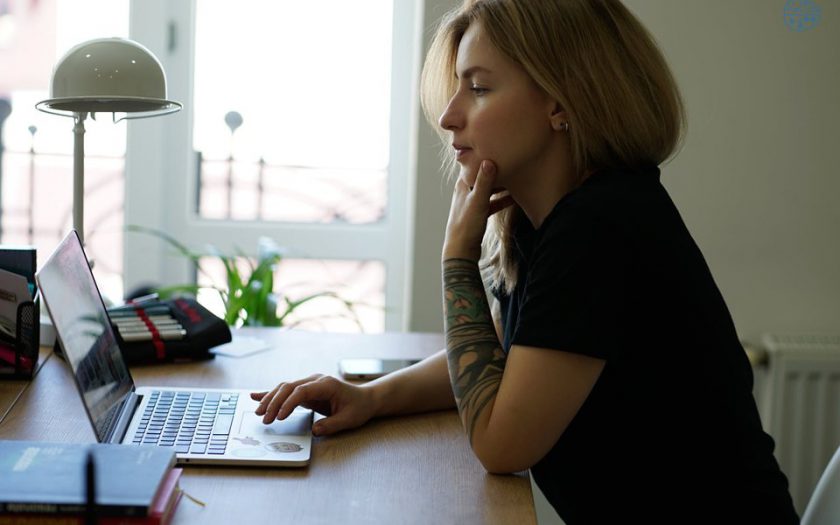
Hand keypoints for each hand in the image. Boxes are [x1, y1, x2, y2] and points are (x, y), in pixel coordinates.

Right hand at [251, 374, 376, 435]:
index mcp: (326, 384)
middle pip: (289, 387)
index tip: (280, 417)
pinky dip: (271, 394)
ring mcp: (309, 384)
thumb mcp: (349, 419)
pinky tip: (256, 396)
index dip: (288, 403)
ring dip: (270, 399)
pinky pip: (286, 391)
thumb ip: (331, 425)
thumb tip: (314, 431)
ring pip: (284, 388)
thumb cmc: (358, 408)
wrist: (365, 399)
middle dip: (274, 402)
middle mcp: (315, 380)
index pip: (302, 391)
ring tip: (259, 412)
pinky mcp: (306, 390)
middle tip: (265, 419)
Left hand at [443, 160, 514, 261]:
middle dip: (498, 170)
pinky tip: (514, 198)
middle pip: (484, 176)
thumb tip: (489, 160)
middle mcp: (466, 192)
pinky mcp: (478, 215)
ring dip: (502, 185)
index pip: (476, 165)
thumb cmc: (466, 226)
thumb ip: (484, 182)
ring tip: (517, 178)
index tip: (503, 150)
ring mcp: (472, 203)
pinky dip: (502, 200)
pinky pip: (492, 203)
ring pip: (489, 189)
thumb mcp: (478, 202)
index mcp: (463, 185)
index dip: (488, 157)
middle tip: (514, 162)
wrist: (461, 251)